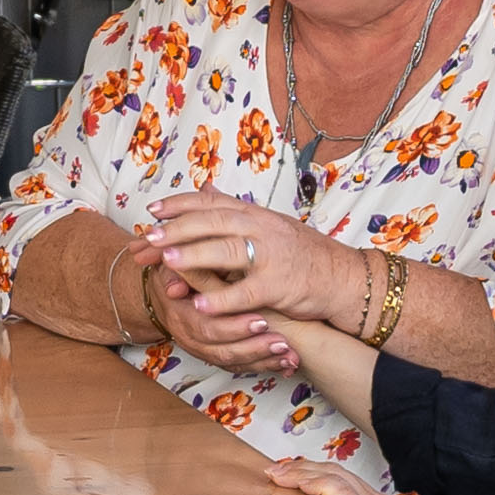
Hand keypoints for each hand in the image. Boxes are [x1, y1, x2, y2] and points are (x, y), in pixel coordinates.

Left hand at [140, 191, 372, 332]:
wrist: (345, 279)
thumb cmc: (303, 255)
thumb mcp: (270, 224)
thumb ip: (235, 210)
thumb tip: (205, 188)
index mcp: (256, 214)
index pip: (212, 203)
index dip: (180, 204)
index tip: (152, 210)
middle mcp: (262, 229)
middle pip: (214, 223)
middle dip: (178, 230)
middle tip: (148, 238)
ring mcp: (272, 257)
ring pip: (228, 253)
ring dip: (195, 258)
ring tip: (166, 263)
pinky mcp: (280, 286)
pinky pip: (246, 293)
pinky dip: (222, 300)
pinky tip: (199, 306)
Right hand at [149, 263, 312, 375]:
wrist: (175, 292)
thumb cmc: (181, 272)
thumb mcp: (177, 267)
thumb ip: (181, 272)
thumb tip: (175, 287)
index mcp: (180, 316)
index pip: (206, 328)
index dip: (234, 326)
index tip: (263, 319)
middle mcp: (189, 337)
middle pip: (222, 350)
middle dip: (253, 347)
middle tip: (281, 341)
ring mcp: (202, 349)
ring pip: (232, 362)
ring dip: (262, 359)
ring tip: (288, 354)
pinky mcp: (217, 355)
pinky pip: (239, 366)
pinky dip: (263, 365)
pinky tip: (285, 363)